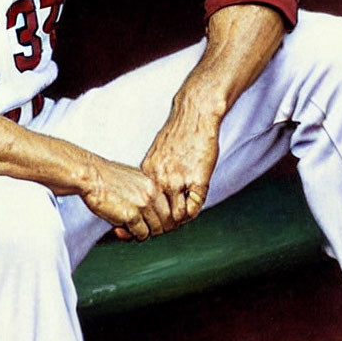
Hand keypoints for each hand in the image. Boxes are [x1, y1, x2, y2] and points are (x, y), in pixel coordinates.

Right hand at [79, 158, 175, 241]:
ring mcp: (143, 204)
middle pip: (167, 220)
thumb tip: (150, 215)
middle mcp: (151, 193)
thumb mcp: (131, 180)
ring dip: (146, 233)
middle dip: (158, 228)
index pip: (170, 207)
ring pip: (156, 229)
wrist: (90, 175)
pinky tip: (125, 229)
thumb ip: (143, 195)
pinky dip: (135, 235)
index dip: (165, 219)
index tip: (159, 224)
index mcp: (153, 183)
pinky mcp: (131, 215)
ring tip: (133, 229)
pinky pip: (142, 234)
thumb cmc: (105, 177)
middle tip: (146, 230)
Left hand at [140, 83, 220, 227]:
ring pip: (176, 215)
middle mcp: (160, 179)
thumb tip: (149, 190)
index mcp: (148, 172)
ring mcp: (178, 180)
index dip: (147, 218)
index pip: (144, 206)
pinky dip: (194, 211)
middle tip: (168, 226)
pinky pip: (194, 207)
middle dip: (163, 224)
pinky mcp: (197, 179)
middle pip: (158, 215)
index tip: (151, 222)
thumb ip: (154, 172)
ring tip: (182, 217)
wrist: (195, 114)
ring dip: (180, 220)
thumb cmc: (179, 133)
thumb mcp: (158, 153)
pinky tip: (194, 206)